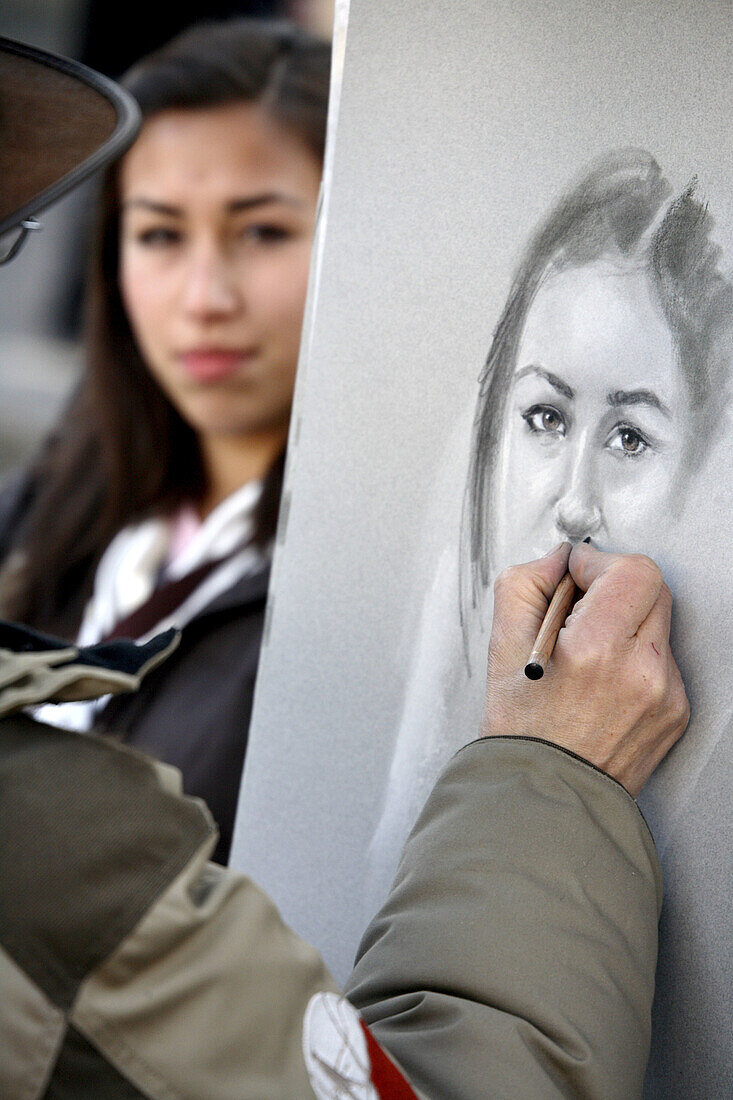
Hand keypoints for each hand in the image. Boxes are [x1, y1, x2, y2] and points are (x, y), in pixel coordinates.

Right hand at [480, 542, 689, 796]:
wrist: (547, 795)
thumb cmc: (522, 729)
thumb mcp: (501, 646)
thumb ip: (526, 584)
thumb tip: (558, 560)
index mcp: (596, 650)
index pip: (630, 570)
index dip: (598, 562)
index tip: (575, 575)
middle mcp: (640, 671)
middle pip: (653, 587)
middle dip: (615, 584)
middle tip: (582, 606)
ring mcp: (665, 693)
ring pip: (658, 622)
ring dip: (625, 622)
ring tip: (587, 653)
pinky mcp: (676, 711)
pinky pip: (662, 659)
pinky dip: (635, 658)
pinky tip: (603, 682)